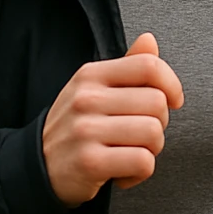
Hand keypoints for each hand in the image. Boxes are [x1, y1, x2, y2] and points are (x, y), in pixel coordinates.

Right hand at [41, 32, 184, 206]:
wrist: (39, 167)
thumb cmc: (76, 126)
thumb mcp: (94, 89)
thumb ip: (127, 66)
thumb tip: (149, 40)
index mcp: (91, 75)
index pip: (148, 66)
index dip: (172, 84)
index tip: (173, 101)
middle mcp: (87, 98)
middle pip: (157, 103)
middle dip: (159, 124)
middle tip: (139, 135)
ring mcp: (86, 129)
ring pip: (153, 133)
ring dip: (151, 150)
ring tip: (130, 153)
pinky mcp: (90, 162)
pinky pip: (143, 162)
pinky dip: (140, 173)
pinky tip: (123, 172)